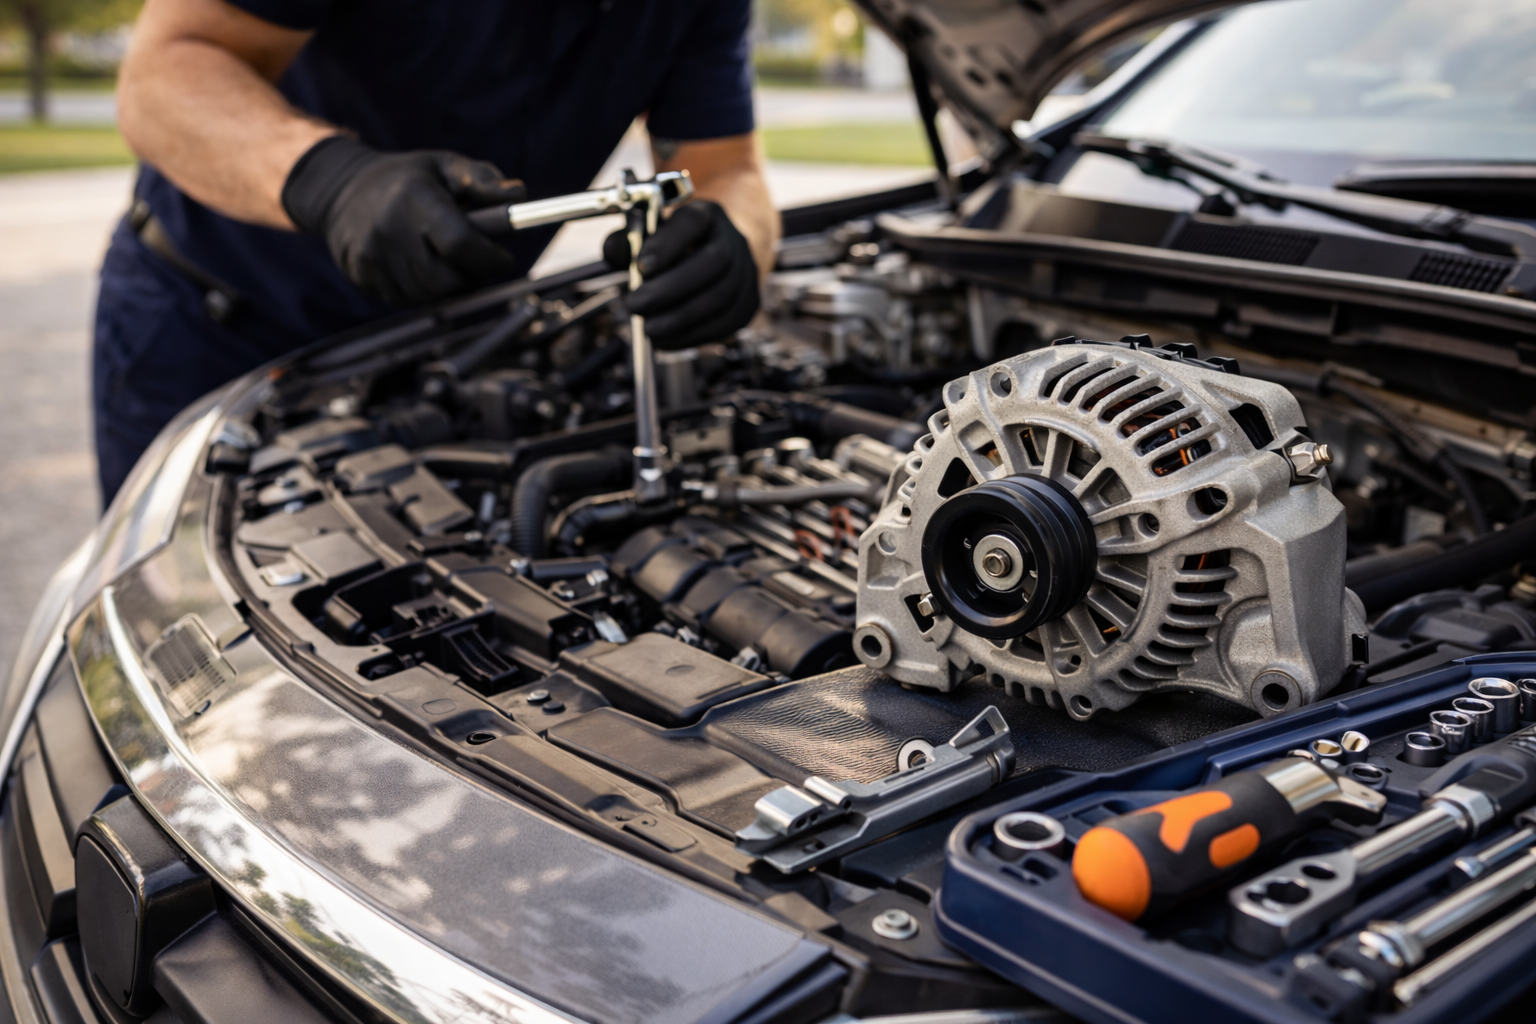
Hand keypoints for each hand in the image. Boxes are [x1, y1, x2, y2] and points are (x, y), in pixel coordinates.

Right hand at [282, 136, 525, 305]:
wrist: (342, 191)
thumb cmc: (407, 179)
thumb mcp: (445, 166)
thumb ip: (482, 180)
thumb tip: (518, 195)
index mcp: (412, 197)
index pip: (460, 243)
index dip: (490, 258)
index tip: (503, 257)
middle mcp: (388, 228)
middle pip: (448, 279)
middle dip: (473, 275)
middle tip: (478, 259)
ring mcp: (372, 256)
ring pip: (431, 295)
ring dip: (450, 283)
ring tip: (445, 255)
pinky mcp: (362, 276)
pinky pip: (409, 298)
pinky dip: (425, 288)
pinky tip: (420, 262)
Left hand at [602, 200, 759, 349]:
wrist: (713, 261)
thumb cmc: (673, 250)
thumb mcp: (647, 237)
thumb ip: (627, 242)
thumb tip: (614, 253)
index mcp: (706, 215)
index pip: (692, 222)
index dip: (668, 244)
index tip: (641, 267)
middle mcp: (733, 239)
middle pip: (713, 262)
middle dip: (671, 289)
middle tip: (635, 306)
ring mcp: (747, 272)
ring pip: (720, 297)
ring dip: (680, 318)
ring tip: (648, 329)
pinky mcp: (749, 302)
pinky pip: (725, 323)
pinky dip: (693, 335)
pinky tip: (667, 340)